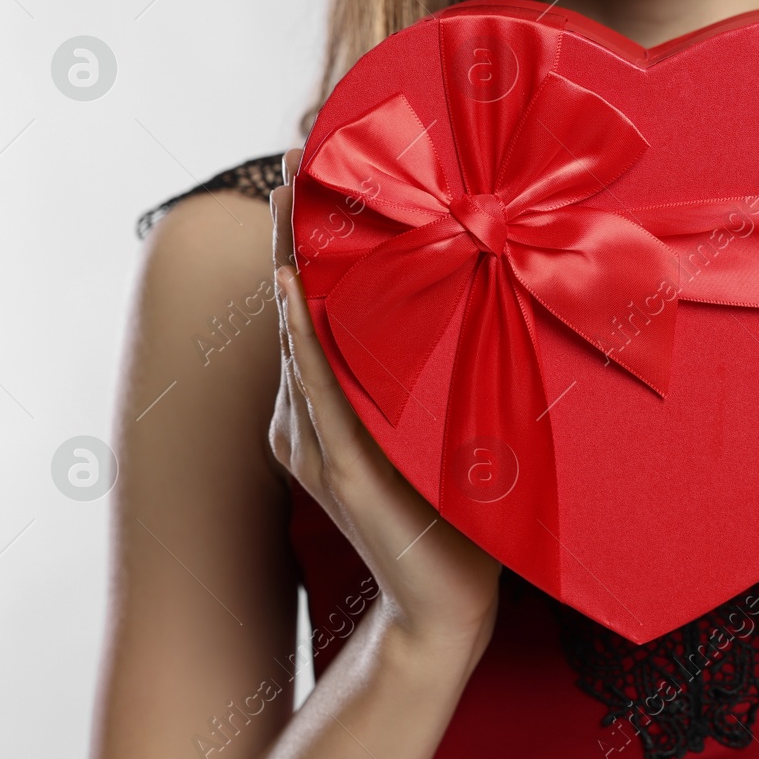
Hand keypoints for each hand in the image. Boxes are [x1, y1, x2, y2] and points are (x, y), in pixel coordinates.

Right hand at [269, 149, 502, 655]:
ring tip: (289, 199)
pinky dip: (307, 341)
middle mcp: (313, 418)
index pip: (316, 305)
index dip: (309, 238)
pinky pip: (321, 393)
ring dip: (293, 265)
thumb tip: (469, 295)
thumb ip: (432, 371)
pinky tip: (296, 293)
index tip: (316, 168)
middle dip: (293, 230)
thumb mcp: (442, 422)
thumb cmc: (454, 512)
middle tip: (294, 155)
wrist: (447, 603)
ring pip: (299, 339)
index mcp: (332, 404)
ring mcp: (321, 445)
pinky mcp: (344, 474)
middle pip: (296, 306)